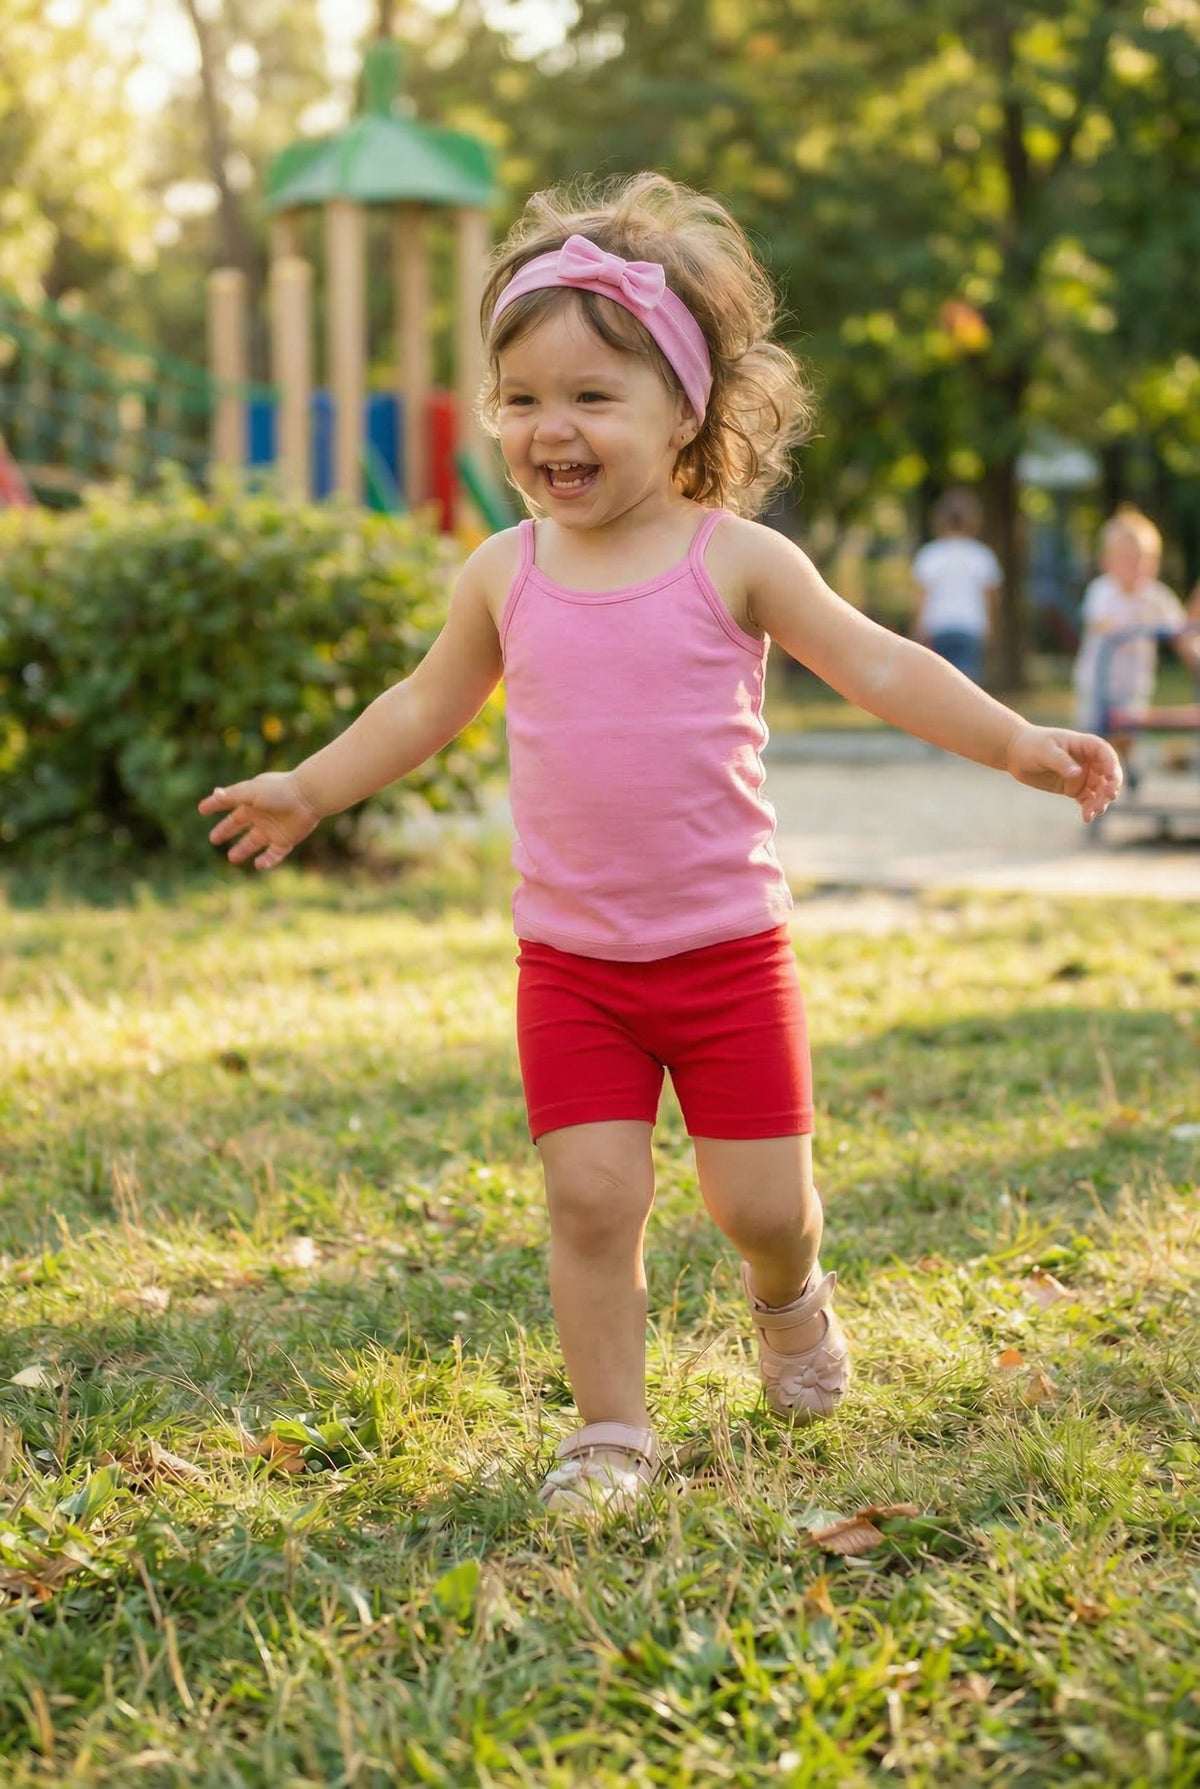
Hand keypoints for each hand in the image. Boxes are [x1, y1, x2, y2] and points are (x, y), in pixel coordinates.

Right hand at [198, 771, 321, 869]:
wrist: (308, 797)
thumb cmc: (278, 791)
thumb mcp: (250, 792)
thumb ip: (231, 796)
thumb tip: (213, 794)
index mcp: (252, 801)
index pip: (229, 805)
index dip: (216, 807)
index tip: (202, 810)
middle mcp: (261, 815)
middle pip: (240, 825)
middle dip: (227, 832)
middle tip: (213, 839)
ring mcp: (274, 828)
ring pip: (255, 842)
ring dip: (243, 850)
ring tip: (231, 858)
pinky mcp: (286, 840)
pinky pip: (275, 854)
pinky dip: (267, 860)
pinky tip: (258, 865)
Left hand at [1003, 723, 1122, 822]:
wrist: (1015, 754)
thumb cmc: (1030, 745)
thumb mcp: (1044, 751)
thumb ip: (1061, 762)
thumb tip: (1077, 774)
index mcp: (1084, 745)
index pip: (1105, 753)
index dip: (1112, 765)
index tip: (1112, 778)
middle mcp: (1087, 760)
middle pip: (1108, 774)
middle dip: (1110, 786)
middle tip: (1107, 798)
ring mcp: (1082, 775)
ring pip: (1100, 790)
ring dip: (1101, 801)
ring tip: (1093, 812)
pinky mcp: (1073, 788)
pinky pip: (1088, 799)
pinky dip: (1090, 808)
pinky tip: (1087, 817)